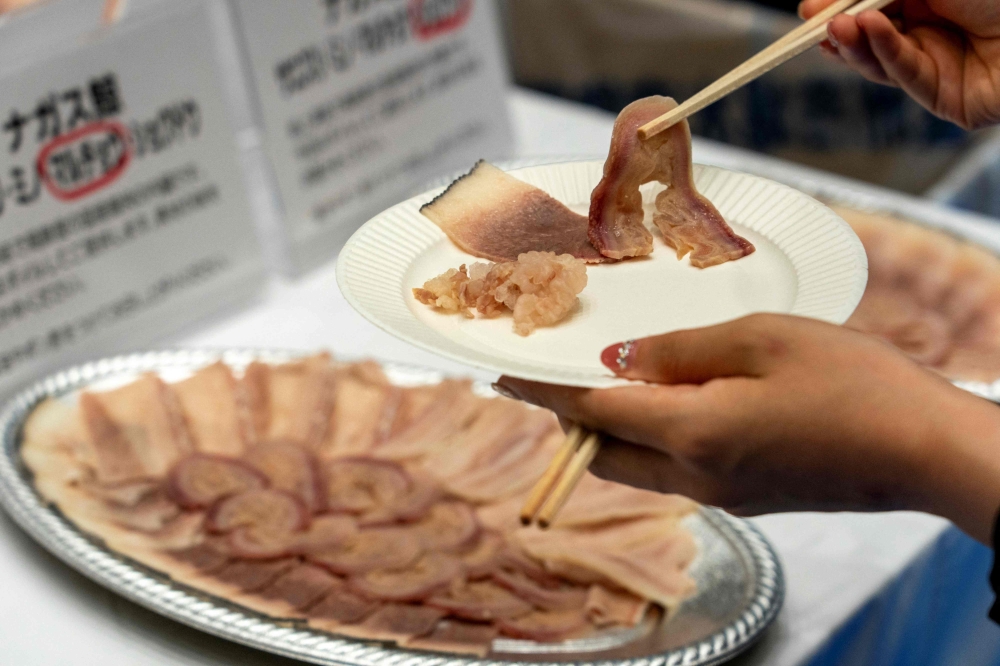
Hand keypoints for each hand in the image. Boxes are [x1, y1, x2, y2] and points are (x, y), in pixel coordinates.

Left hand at [496, 314, 999, 543]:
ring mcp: (724, 495)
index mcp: (694, 433)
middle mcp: (697, 477)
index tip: (503, 373)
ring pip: (638, 465)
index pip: (593, 411)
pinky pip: (677, 470)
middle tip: (551, 375)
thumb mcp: (765, 338)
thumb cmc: (857, 383)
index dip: (543, 390)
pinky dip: (655, 438)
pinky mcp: (750, 498)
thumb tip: (621, 360)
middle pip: (604, 451)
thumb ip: (682, 350)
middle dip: (570, 416)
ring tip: (609, 382)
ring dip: (612, 429)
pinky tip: (675, 403)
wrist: (927, 451)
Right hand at [799, 0, 999, 128]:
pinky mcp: (944, 98)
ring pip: (881, 62)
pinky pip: (906, 75)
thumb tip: (847, 0)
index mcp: (930, 4)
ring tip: (836, 29)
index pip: (873, 10)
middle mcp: (932, 35)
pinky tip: (869, 32)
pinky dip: (885, 53)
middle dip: (840, 31)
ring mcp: (937, 67)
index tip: (812, 8)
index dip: (841, 9)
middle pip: (871, 39)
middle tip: (812, 23)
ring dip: (856, 45)